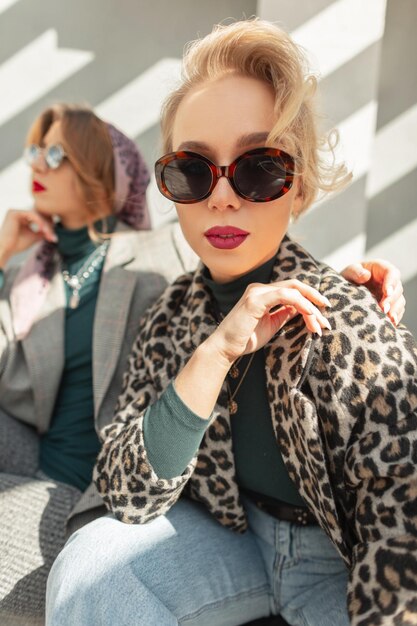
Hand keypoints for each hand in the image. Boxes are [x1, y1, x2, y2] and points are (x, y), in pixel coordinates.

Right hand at [0, 209, 56, 266]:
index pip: (39, 218)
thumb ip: (43, 232)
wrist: (6, 250)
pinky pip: (30, 214)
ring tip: (48, 233)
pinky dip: (38, 221)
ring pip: (36, 214)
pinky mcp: (14, 212)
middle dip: (47, 225)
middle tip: (52, 236)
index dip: (48, 226)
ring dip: (44, 224)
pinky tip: (42, 228)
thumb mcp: (34, 237)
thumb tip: (53, 229)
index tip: (53, 236)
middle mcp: (19, 214)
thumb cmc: (18, 244)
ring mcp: (16, 212)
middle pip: (39, 216)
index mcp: (23, 218)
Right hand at [209, 279, 330, 363]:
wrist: (225, 348)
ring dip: (310, 307)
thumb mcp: (271, 324)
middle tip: (328, 311)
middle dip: (315, 297)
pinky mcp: (255, 300)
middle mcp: (260, 288)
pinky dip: (300, 303)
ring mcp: (257, 292)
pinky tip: (310, 313)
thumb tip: (302, 309)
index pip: (292, 290)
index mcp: (263, 293)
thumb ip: (285, 313)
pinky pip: (283, 295)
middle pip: (295, 286)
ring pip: (293, 291)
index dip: (310, 298)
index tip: (323, 313)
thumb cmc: (245, 339)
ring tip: (320, 323)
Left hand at [341, 259, 404, 325]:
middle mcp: (389, 281)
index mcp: (381, 269)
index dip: (392, 283)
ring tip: (388, 319)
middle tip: (384, 309)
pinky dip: (394, 318)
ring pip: (399, 301)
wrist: (344, 290)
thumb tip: (366, 275)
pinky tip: (389, 324)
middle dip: (392, 300)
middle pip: (398, 289)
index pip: (392, 273)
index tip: (387, 292)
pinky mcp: (390, 306)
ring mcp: (390, 294)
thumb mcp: (349, 272)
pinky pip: (397, 312)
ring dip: (395, 310)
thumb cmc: (348, 277)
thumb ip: (355, 271)